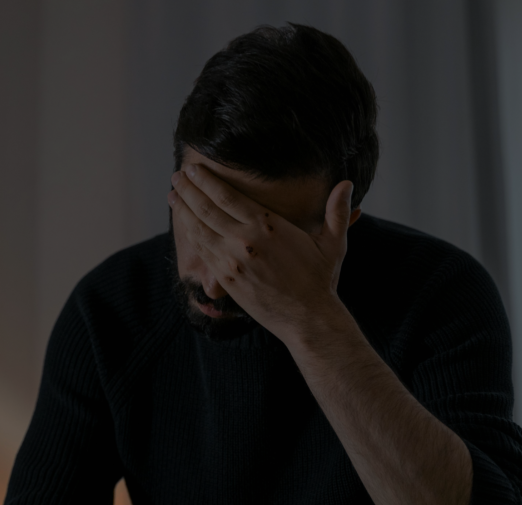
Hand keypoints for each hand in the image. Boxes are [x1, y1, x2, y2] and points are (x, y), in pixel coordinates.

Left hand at [168, 163, 355, 341]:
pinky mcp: (226, 280)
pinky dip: (190, 236)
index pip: (227, 196)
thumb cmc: (319, 280)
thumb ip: (337, 212)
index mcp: (267, 226)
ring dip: (183, 211)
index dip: (206, 181)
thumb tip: (348, 183)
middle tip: (176, 177)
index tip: (194, 170)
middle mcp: (245, 240)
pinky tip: (184, 225)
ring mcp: (232, 261)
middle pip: (206, 208)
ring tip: (173, 196)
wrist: (307, 318)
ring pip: (199, 230)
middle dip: (188, 190)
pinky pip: (202, 253)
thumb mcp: (333, 243)